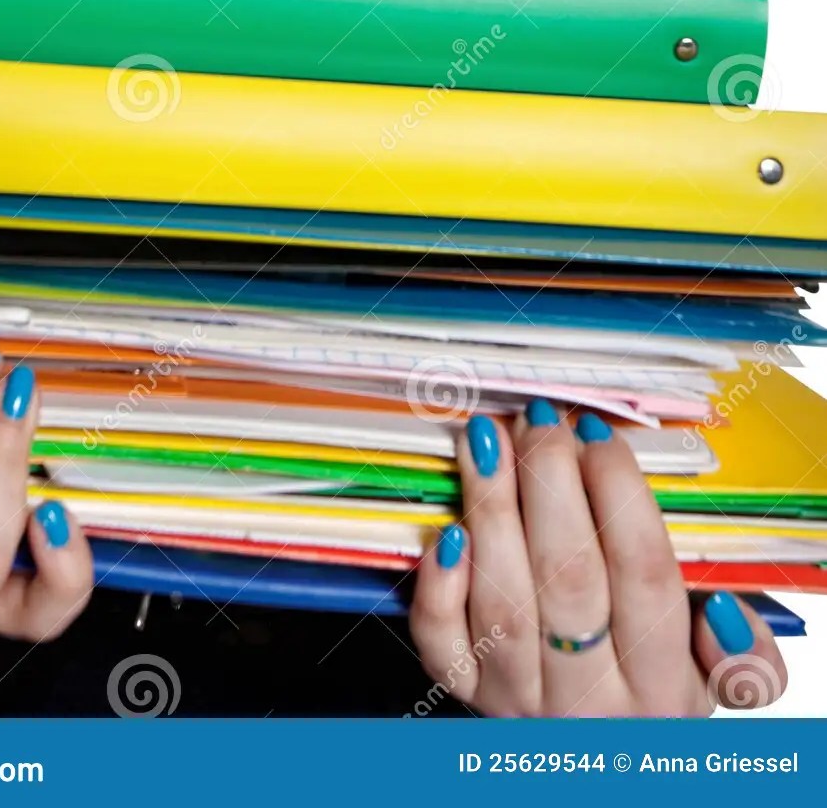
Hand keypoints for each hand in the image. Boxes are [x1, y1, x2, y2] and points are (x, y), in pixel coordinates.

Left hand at [408, 400, 787, 716]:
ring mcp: (521, 700)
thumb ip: (740, 651)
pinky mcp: (467, 698)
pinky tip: (449, 531)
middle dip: (550, 483)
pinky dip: (440, 588)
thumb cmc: (648, 690)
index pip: (647, 579)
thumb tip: (717, 609)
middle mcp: (591, 701)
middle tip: (541, 420)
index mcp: (663, 688)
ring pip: (504, 602)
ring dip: (492, 510)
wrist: (592, 762)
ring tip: (486, 440)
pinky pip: (443, 647)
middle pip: (569, 579)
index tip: (599, 434)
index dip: (622, 496)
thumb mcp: (711, 681)